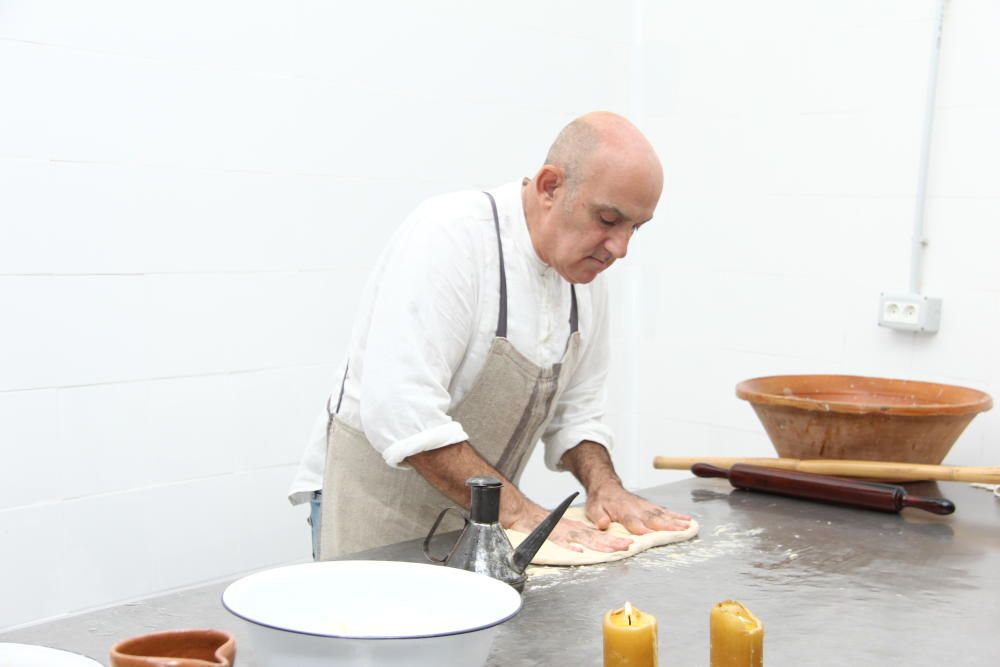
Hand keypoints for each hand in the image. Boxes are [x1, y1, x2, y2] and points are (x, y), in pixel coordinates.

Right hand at [505, 502, 633, 553]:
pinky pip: (559, 541)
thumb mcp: (564, 528)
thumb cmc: (541, 523)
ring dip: (598, 544)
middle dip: (612, 541)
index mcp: (575, 528)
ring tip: (612, 549)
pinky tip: (579, 550)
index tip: (627, 544)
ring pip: (582, 538)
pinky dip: (569, 546)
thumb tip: (590, 543)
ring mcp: (560, 532)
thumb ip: (576, 535)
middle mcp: (571, 529)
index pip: (597, 535)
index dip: (612, 539)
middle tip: (627, 546)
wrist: (522, 513)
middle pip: (594, 536)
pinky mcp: (548, 534)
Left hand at [585, 482, 690, 535]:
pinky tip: (687, 520)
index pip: (633, 521)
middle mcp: (637, 508)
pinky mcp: (650, 506)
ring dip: (676, 520)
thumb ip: (598, 517)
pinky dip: (676, 515)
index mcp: (622, 511)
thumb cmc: (600, 500)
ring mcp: (645, 506)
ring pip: (662, 514)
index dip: (640, 528)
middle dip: (667, 525)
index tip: (649, 536)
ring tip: (689, 526)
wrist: (606, 485)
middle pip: (653, 518)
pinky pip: (664, 511)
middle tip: (682, 530)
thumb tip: (603, 524)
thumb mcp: (592, 509)